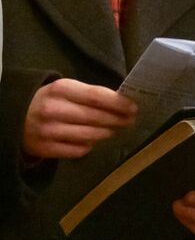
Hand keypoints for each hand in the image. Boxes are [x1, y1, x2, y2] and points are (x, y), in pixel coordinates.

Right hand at [22, 79, 136, 159]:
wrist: (16, 118)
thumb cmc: (51, 100)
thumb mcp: (66, 90)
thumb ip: (90, 95)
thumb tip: (123, 102)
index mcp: (61, 89)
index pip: (97, 96)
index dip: (118, 103)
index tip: (134, 107)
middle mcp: (54, 110)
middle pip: (95, 117)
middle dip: (117, 119)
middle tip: (130, 120)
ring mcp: (48, 131)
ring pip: (89, 135)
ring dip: (106, 133)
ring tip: (114, 130)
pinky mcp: (45, 149)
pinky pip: (78, 150)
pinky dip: (89, 146)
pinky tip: (92, 140)